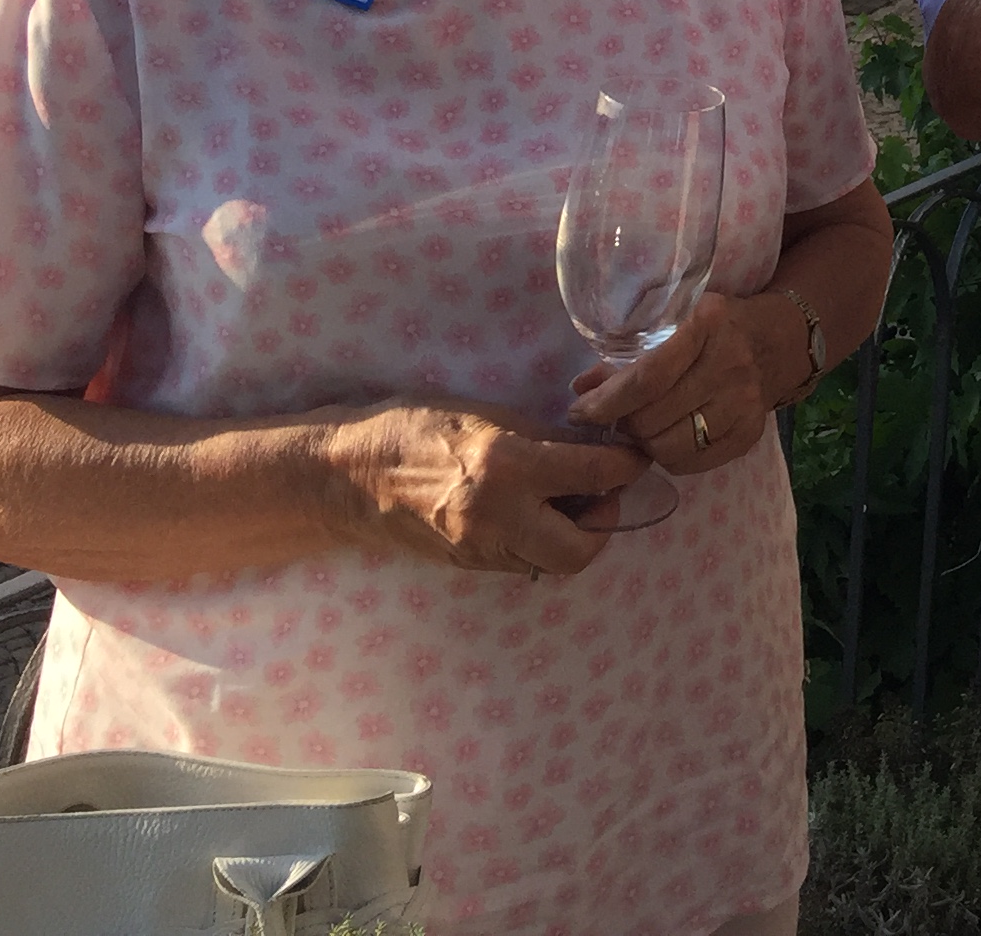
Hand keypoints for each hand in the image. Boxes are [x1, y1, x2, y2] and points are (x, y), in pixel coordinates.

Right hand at [322, 397, 645, 577]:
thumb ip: (548, 437)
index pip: (594, 475)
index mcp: (506, 466)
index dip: (627, 464)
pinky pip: (524, 562)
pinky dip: (540, 541)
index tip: (635, 454)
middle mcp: (496, 516)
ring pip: (554, 561)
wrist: (346, 476)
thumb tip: (599, 447)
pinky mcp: (468, 564)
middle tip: (600, 492)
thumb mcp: (490, 415)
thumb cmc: (416, 426)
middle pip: (582, 548)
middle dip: (604, 523)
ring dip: (573, 535)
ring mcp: (479, 548)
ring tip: (566, 500)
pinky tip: (532, 512)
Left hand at [568, 289, 783, 475]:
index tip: (580, 413)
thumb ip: (628, 354)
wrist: (778, 342)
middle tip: (615, 418)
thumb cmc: (715, 327)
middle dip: (622, 424)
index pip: (647, 378)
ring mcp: (744, 403)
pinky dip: (669, 456)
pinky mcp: (750, 434)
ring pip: (669, 447)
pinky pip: (692, 463)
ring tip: (642, 428)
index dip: (606, 403)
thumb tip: (581, 389)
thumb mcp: (674, 321)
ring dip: (644, 443)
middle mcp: (730, 365)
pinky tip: (667, 437)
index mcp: (707, 325)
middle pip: (653, 418)